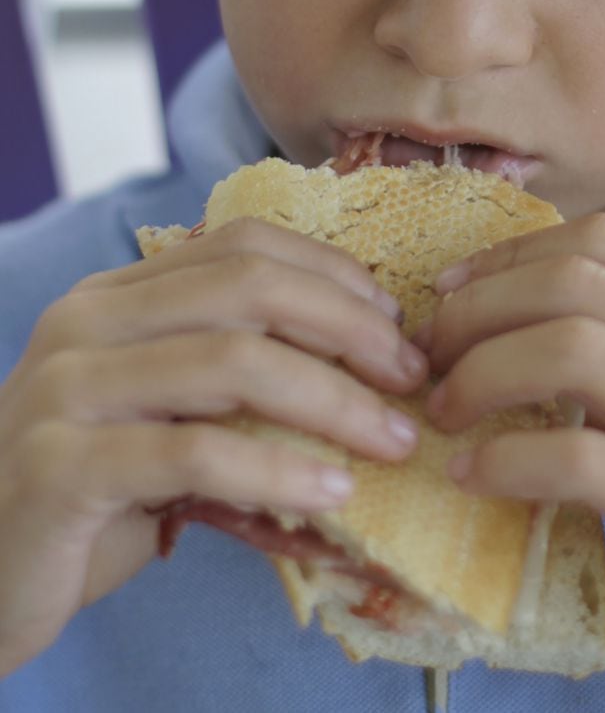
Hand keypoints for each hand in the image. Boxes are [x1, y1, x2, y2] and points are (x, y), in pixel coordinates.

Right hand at [0, 219, 426, 675]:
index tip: (395, 320)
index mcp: (120, 294)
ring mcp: (67, 388)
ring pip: (233, 364)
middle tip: (411, 376)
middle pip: (249, 289)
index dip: (333, 273)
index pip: (245, 245)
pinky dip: (278, 470)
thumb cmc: (104, 486)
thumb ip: (240, 368)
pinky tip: (333, 492)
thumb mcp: (173, 407)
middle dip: (350, 328)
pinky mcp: (59, 466)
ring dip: (335, 402)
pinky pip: (195, 453)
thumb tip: (371, 357)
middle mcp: (88, 322)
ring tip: (394, 440)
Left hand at [420, 213, 604, 712]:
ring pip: (577, 351)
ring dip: (483, 374)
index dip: (508, 256)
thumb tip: (515, 333)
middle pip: (575, 283)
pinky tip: (473, 477)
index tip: (449, 296)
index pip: (601, 242)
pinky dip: (511, 459)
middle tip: (431, 358)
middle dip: (478, 311)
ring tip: (443, 413)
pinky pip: (588, 460)